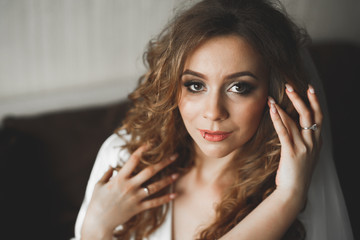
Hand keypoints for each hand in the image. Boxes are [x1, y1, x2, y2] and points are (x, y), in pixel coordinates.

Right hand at [81, 145, 178, 238]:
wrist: (99, 222)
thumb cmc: (97, 202)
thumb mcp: (98, 185)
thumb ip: (107, 174)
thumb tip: (112, 166)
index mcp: (119, 178)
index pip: (133, 159)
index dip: (143, 149)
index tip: (151, 143)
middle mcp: (129, 186)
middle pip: (150, 171)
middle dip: (163, 162)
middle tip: (174, 156)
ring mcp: (135, 197)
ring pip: (155, 187)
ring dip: (168, 180)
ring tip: (178, 173)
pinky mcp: (138, 208)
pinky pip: (154, 203)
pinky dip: (165, 199)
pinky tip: (174, 195)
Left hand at [268, 84, 322, 201]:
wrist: (294, 191)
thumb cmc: (296, 173)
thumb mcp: (304, 155)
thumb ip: (302, 141)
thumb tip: (293, 127)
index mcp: (317, 142)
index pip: (318, 116)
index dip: (315, 101)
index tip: (309, 88)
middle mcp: (313, 142)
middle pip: (309, 115)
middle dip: (300, 98)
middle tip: (290, 86)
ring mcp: (303, 147)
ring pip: (295, 121)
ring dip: (284, 107)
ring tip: (273, 97)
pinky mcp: (291, 153)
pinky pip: (284, 132)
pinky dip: (278, 119)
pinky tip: (272, 110)